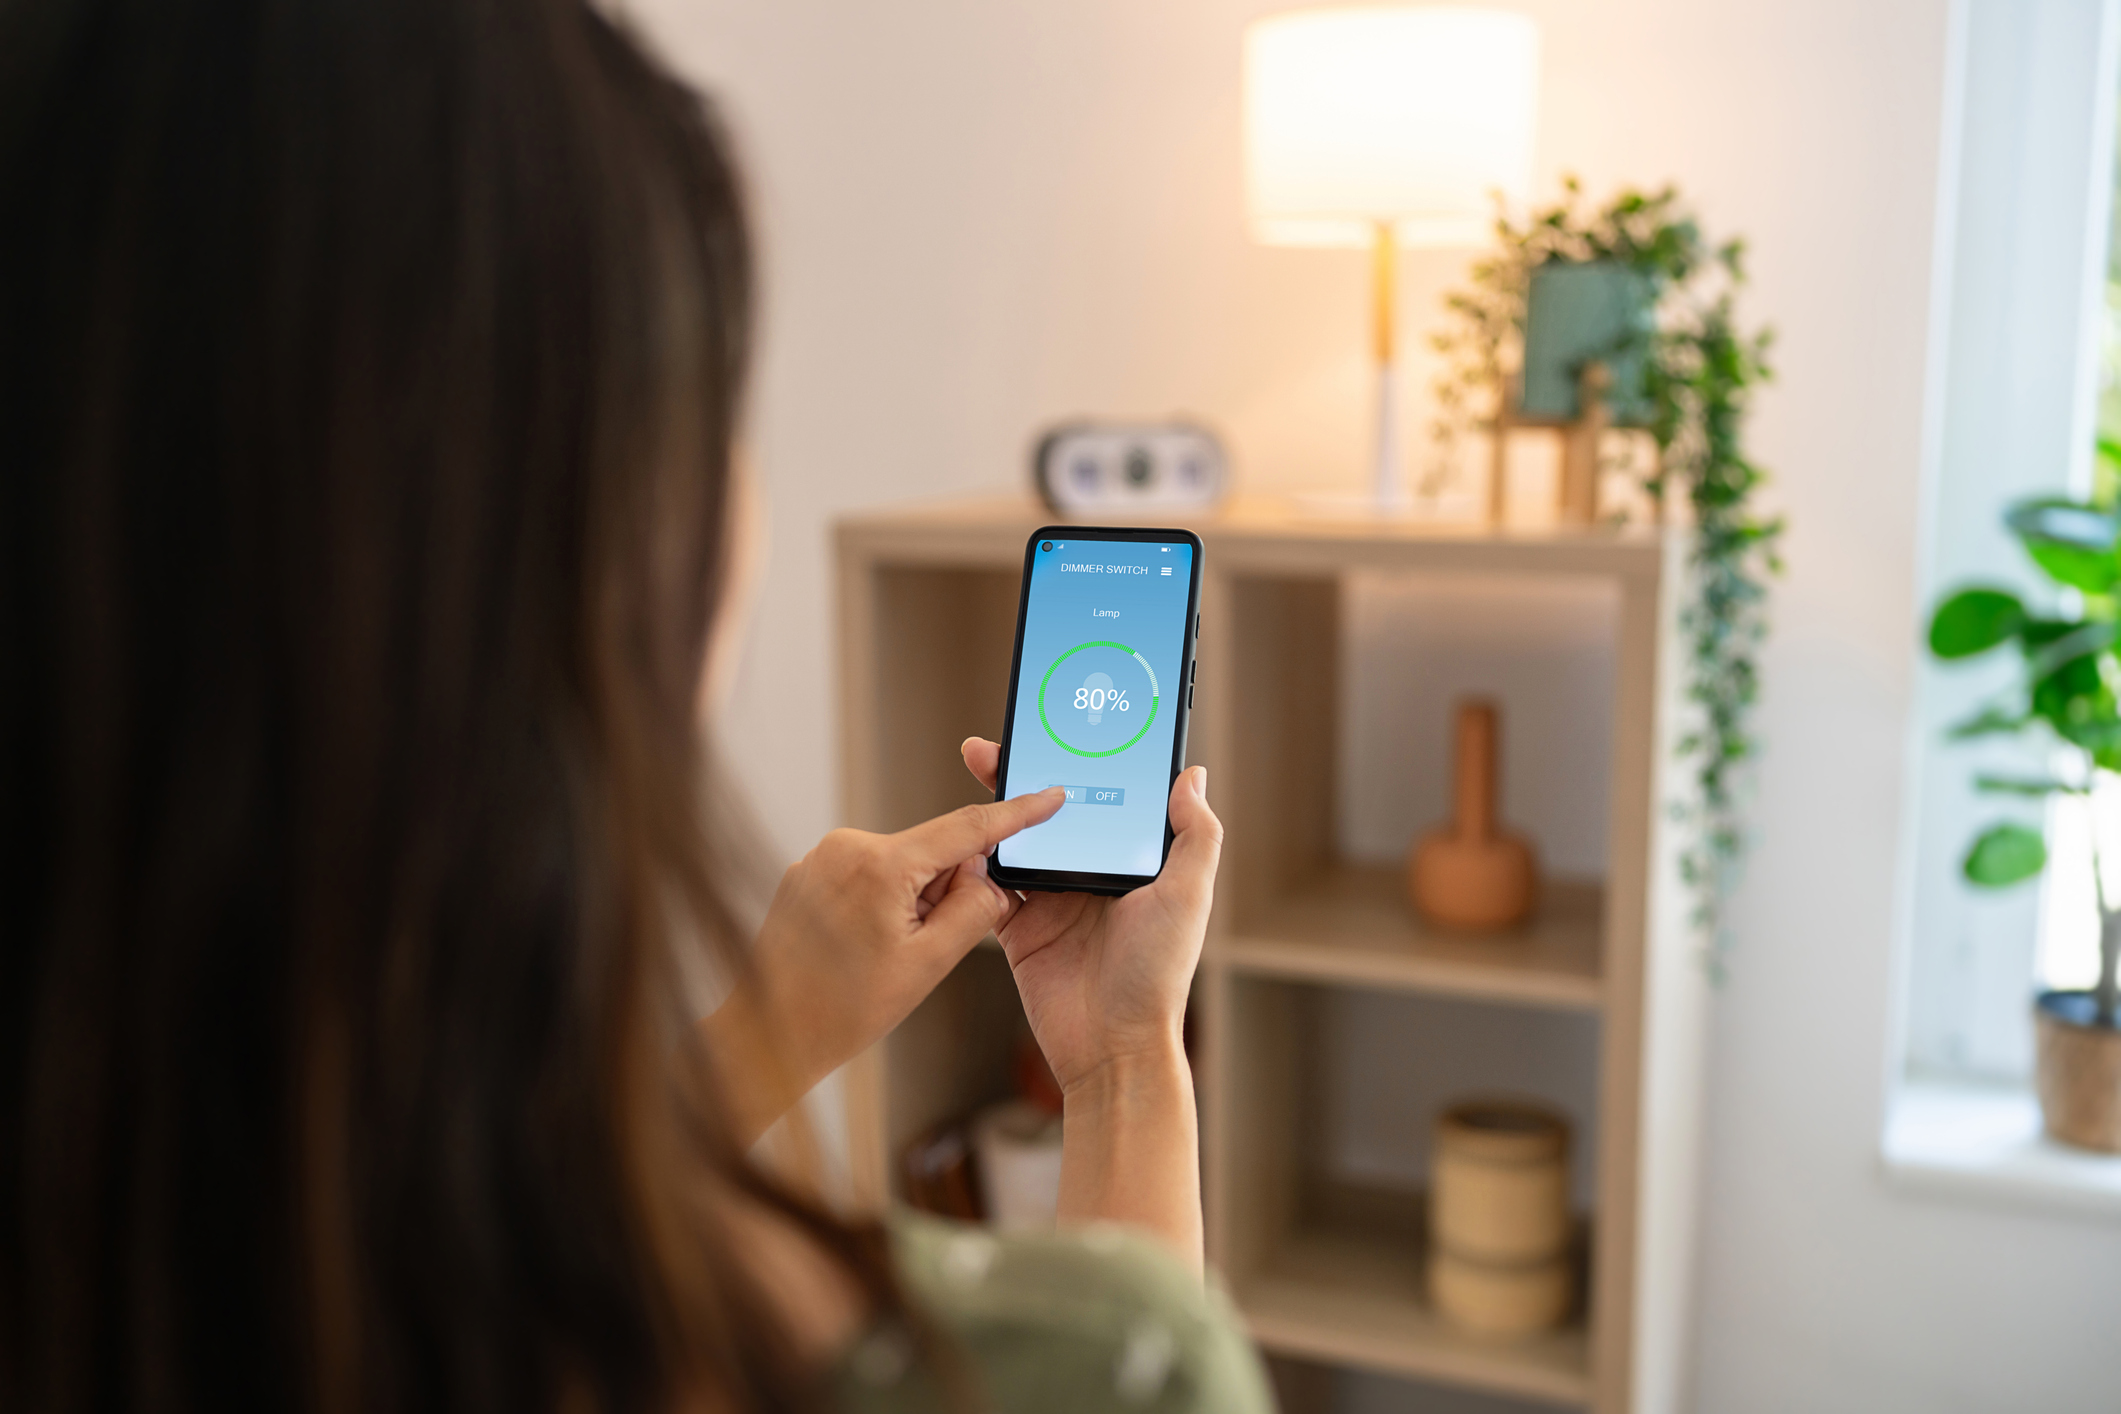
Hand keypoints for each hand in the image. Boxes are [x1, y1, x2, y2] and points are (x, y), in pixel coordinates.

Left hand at [706, 788, 1063, 1142]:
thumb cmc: (842, 1010)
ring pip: (902, 865)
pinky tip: (861, 948)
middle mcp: (846, 846)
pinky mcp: (808, 872)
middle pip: (932, 851)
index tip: (1048, 796)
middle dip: (945, 891)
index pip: (966, 827)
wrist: (769, 1034)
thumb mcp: (929, 964)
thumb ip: (974, 910)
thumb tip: (986, 876)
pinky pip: (869, 875)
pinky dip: (883, 903)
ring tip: (882, 956)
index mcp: (881, 865)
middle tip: (923, 948)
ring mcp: (822, 857)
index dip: (1015, 812)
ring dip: (912, 900)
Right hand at [960, 738, 1221, 1096]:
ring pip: (1017, 840)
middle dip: (1027, 774)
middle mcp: (1090, 874)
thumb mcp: (1188, 896)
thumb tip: (1192, 773)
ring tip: (979, 768)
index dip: (1086, 763)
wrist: (1111, 1047)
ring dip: (996, 808)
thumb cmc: (1158, 975)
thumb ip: (1195, 835)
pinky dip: (974, 861)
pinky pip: (988, 886)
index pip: (1106, 799)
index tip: (1067, 727)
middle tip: (1003, 741)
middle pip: (1053, 812)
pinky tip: (961, 832)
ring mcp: (1051, 899)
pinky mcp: (1017, 927)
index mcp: (1132, 862)